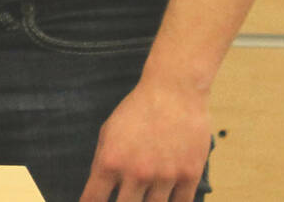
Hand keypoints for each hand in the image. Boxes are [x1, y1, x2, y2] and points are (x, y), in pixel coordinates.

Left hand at [79, 78, 210, 201]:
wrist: (173, 92)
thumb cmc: (137, 109)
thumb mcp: (108, 131)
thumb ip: (103, 161)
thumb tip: (100, 187)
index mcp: (111, 161)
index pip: (94, 198)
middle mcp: (136, 173)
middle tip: (124, 199)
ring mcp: (165, 176)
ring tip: (145, 196)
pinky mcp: (189, 175)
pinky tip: (167, 199)